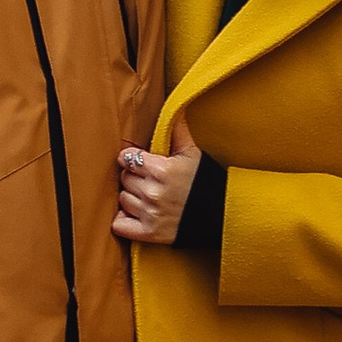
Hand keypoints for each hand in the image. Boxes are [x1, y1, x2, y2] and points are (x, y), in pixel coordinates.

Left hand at [113, 112, 200, 245]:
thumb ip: (177, 131)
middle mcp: (153, 192)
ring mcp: (150, 214)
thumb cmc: (205, 182)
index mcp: (162, 170)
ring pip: (123, 199)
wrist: (221, 215)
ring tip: (147, 198)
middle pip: (125, 178)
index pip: (128, 159)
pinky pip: (120, 225)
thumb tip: (176, 108)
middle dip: (134, 178)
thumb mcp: (193, 154)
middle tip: (148, 181)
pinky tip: (134, 215)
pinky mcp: (149, 233)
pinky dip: (123, 220)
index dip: (132, 159)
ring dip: (131, 198)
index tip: (139, 163)